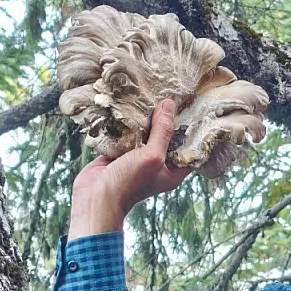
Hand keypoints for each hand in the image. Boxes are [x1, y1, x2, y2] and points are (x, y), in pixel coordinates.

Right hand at [67, 98, 192, 238]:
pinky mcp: (120, 151)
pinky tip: (132, 102)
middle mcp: (157, 162)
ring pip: (146, 132)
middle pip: (167, 137)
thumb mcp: (152, 156)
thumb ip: (163, 131)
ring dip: (147, 117)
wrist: (95, 197)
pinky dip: (129, 121)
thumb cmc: (129, 182)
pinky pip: (128, 132)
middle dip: (168, 118)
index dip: (193, 130)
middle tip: (174, 93)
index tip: (196, 107)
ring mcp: (138, 157)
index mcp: (172, 170)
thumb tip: (170, 104)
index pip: (189, 148)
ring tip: (154, 92)